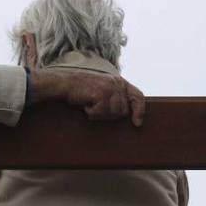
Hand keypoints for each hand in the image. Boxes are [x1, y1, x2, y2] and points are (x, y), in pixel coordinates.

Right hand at [30, 68, 145, 125]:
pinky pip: (101, 112)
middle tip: (96, 107)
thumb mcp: (103, 89)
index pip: (138, 96)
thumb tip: (127, 113)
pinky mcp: (101, 93)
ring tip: (90, 104)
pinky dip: (92, 113)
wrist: (65, 83)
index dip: (140, 110)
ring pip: (113, 113)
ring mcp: (109, 87)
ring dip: (100, 114)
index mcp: (120, 81)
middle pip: (123, 111)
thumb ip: (116, 96)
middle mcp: (117, 83)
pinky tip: (85, 104)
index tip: (137, 123)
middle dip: (110, 115)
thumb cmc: (82, 89)